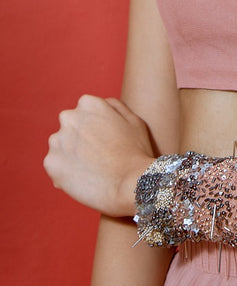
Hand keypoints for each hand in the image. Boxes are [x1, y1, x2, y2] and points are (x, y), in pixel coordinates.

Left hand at [44, 95, 154, 216]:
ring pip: (60, 146)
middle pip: (70, 127)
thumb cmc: (136, 151)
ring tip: (91, 169)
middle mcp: (69, 117)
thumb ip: (113, 106)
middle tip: (97, 156)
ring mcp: (57, 140)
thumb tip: (101, 103)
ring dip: (70, 155)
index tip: (104, 140)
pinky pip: (55, 166)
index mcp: (88, 103)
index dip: (95, 128)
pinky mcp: (51, 163)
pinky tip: (84, 179)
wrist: (130, 182)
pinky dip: (65, 173)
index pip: (84, 112)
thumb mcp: (133, 119)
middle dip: (79, 139)